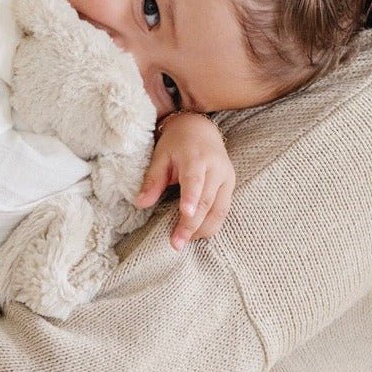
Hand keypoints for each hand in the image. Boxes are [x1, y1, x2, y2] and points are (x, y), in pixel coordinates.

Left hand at [133, 112, 234, 250]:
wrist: (200, 128)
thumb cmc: (177, 143)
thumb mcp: (161, 156)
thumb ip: (153, 180)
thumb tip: (140, 203)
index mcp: (197, 159)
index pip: (195, 181)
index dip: (191, 198)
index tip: (185, 214)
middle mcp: (216, 169)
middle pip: (207, 202)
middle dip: (192, 225)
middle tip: (177, 243)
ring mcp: (227, 178)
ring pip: (219, 210)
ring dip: (203, 230)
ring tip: (185, 242)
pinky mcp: (231, 186)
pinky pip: (223, 210)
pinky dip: (211, 224)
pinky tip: (197, 234)